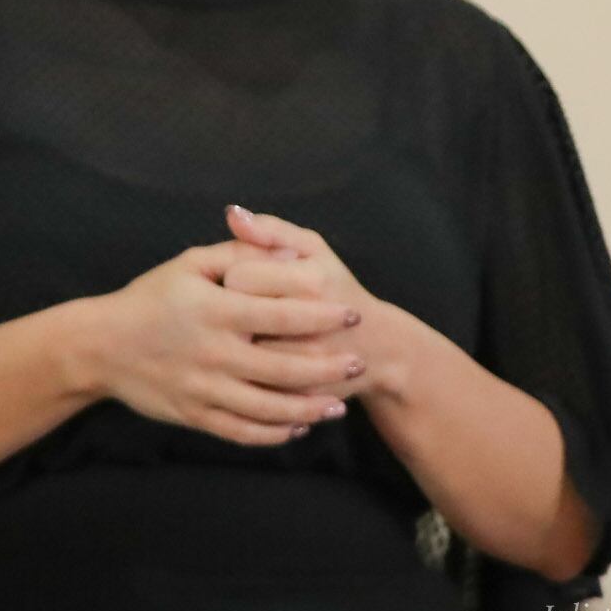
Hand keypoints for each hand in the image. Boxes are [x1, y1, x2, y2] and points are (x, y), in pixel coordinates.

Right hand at [83, 239, 364, 446]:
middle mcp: (212, 352)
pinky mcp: (195, 416)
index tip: (351, 313)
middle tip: (358, 362)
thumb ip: (237, 255)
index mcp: (213, 310)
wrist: (98, 345)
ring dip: (311, 408)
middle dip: (330, 367)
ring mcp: (204, 388)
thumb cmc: (148, 298)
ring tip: (337, 405)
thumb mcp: (187, 265)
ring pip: (272, 407)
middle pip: (286, 367)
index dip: (322, 315)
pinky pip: (245, 432)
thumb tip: (287, 252)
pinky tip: (297, 426)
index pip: (281, 313)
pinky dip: (276, 433)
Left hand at [224, 204, 396, 402]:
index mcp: (309, 282)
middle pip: (236, 318)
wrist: (380, 348)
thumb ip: (271, 230)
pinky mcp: (305, 396)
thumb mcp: (312, 249)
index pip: (238, 277)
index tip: (238, 281)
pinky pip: (257, 387)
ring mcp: (308, 367)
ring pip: (243, 357)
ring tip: (244, 337)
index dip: (232, 279)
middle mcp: (310, 325)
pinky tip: (250, 366)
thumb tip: (231, 214)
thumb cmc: (335, 288)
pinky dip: (247, 378)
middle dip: (230, 315)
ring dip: (236, 348)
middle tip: (238, 312)